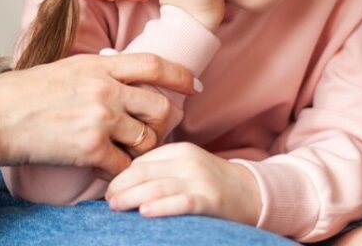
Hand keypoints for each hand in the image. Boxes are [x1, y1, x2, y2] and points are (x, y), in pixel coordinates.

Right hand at [0, 53, 199, 177]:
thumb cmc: (17, 95)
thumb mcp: (60, 70)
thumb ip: (91, 74)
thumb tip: (110, 79)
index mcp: (97, 66)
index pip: (153, 65)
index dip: (179, 75)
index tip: (194, 85)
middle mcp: (105, 90)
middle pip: (159, 106)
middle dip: (161, 124)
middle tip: (149, 134)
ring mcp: (100, 119)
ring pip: (146, 139)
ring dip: (139, 151)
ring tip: (121, 154)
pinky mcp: (90, 149)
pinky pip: (123, 166)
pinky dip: (119, 173)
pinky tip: (104, 171)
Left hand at [105, 142, 261, 225]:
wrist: (253, 193)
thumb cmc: (211, 183)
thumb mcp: (186, 167)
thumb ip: (160, 169)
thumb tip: (122, 182)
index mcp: (179, 150)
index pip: (141, 160)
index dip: (120, 175)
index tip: (107, 188)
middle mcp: (188, 161)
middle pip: (144, 172)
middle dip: (120, 186)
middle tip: (107, 200)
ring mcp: (199, 180)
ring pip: (156, 186)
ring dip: (130, 197)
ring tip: (115, 207)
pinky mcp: (210, 200)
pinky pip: (181, 202)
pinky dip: (161, 207)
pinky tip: (145, 212)